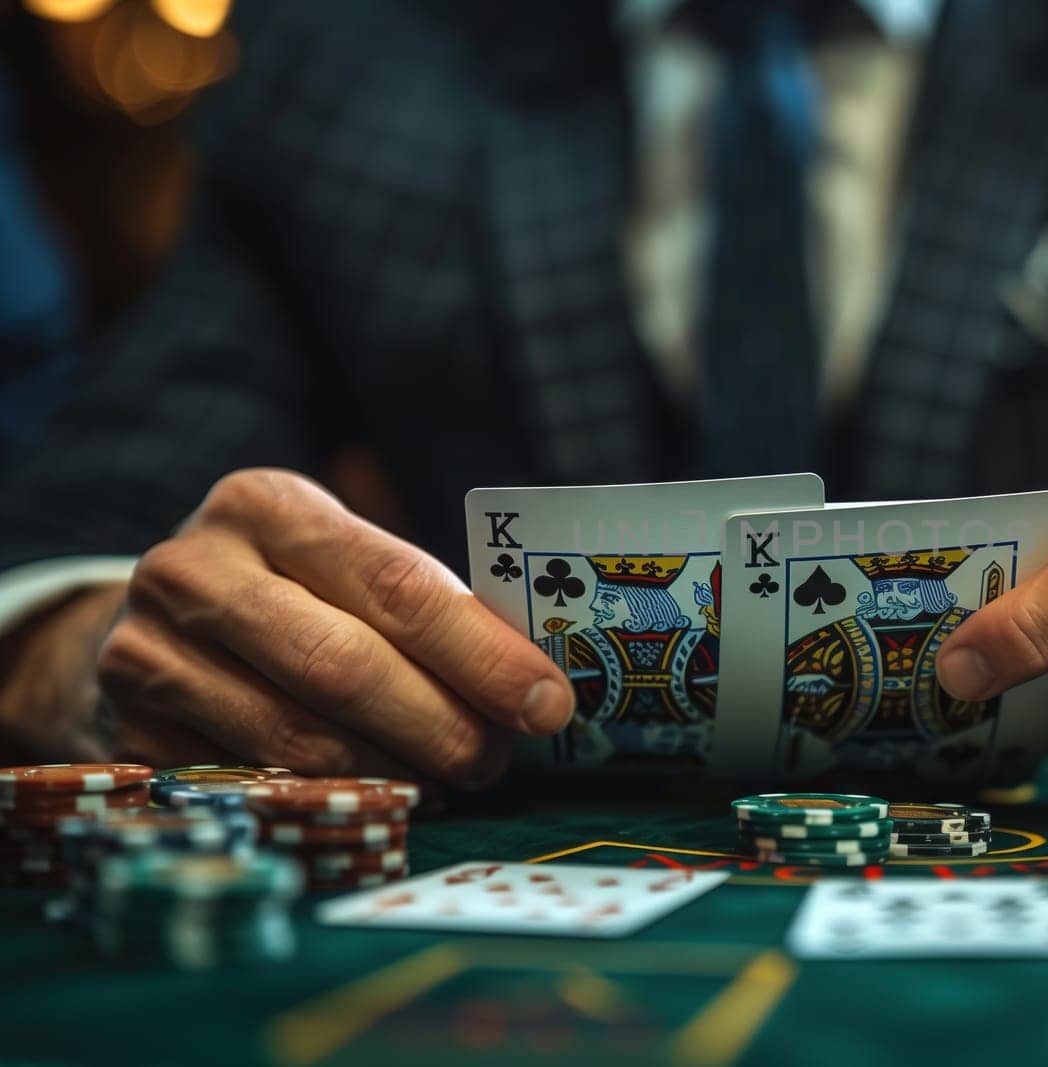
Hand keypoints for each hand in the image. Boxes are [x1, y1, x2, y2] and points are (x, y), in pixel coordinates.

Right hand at [90, 469, 573, 787]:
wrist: (147, 624)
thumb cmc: (288, 591)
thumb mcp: (342, 565)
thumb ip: (425, 608)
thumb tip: (534, 687)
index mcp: (265, 506)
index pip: (395, 585)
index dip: (480, 653)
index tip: (546, 702)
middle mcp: (193, 572)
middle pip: (342, 667)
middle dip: (442, 724)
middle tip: (498, 759)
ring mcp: (147, 655)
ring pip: (300, 739)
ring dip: (397, 771)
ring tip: (453, 777)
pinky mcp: (132, 736)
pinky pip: (258, 785)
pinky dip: (334, 797)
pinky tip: (379, 792)